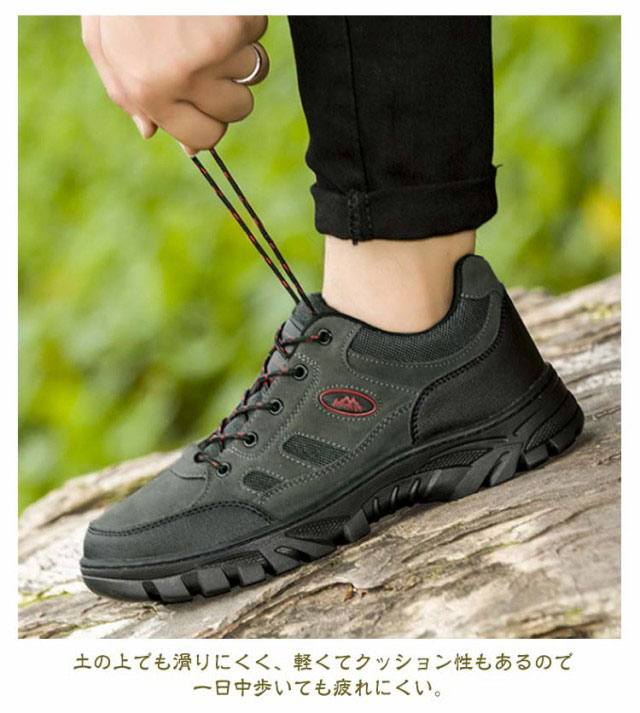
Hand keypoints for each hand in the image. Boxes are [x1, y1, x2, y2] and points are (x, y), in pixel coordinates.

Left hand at [81, 16, 268, 153]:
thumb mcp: (103, 43)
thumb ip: (125, 94)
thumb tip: (149, 131)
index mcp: (149, 91)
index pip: (205, 138)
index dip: (212, 122)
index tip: (208, 104)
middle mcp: (183, 79)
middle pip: (237, 110)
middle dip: (231, 86)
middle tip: (209, 56)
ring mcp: (214, 51)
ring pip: (255, 71)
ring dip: (241, 48)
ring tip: (208, 22)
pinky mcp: (237, 25)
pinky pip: (258, 33)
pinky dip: (244, 17)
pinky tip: (214, 6)